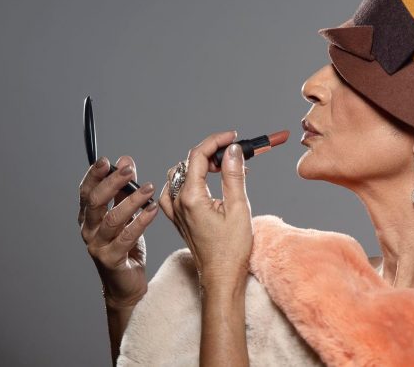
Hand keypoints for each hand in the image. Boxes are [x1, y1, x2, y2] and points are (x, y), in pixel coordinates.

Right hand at [78, 156, 158, 307]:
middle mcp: (88, 230)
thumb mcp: (124, 214)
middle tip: (129, 169)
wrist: (126, 284)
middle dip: (112, 183)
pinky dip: (141, 221)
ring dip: (131, 201)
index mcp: (89, 217)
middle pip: (96, 202)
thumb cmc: (125, 246)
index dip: (94, 175)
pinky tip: (153, 209)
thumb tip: (125, 161)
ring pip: (112, 219)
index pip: (86, 192)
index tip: (107, 160)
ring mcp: (98, 246)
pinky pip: (127, 237)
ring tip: (149, 188)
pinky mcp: (111, 259)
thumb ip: (123, 189)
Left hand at [158, 130, 252, 293]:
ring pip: (180, 174)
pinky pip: (175, 189)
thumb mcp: (238, 208)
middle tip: (235, 156)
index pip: (198, 156)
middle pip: (189, 162)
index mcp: (191, 197)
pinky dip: (189, 180)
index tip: (233, 137)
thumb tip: (232, 150)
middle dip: (212, 153)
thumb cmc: (231, 250)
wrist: (220, 277)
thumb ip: (233, 175)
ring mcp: (174, 210)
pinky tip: (205, 184)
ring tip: (224, 169)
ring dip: (201, 165)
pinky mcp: (177, 218)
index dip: (216, 141)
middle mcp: (177, 201)